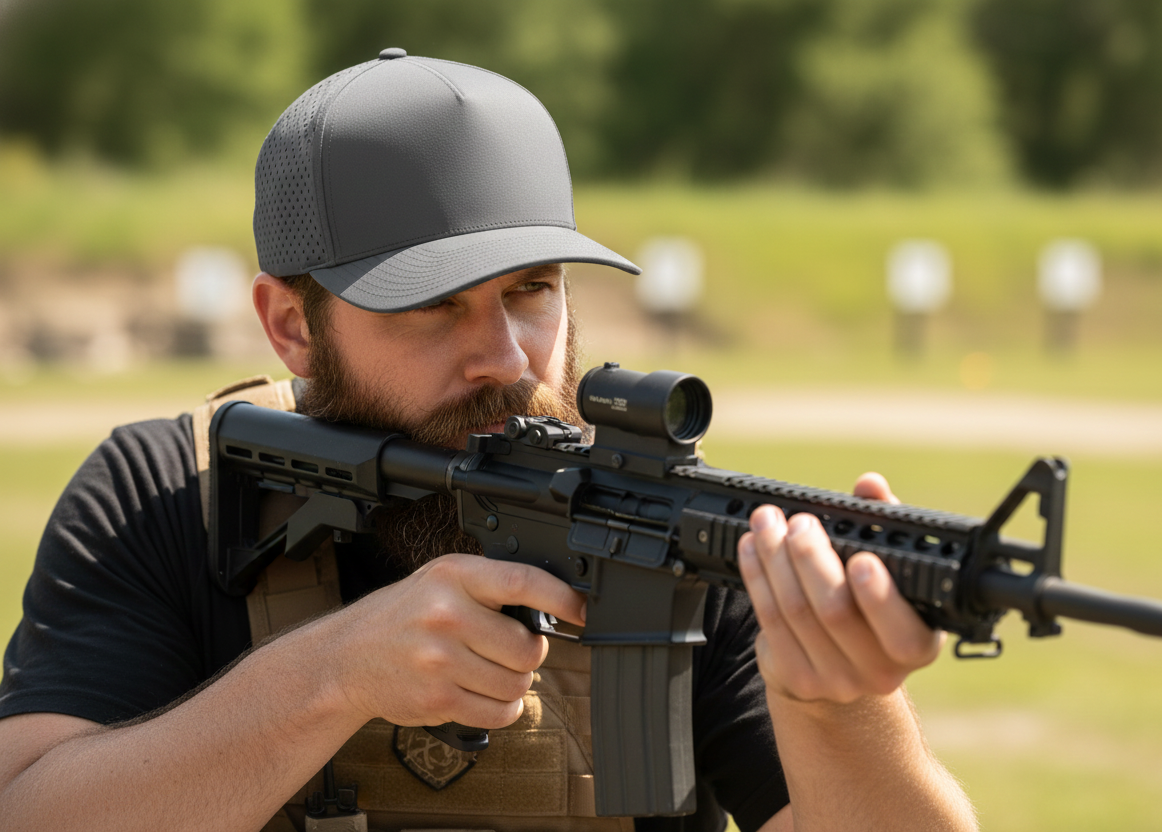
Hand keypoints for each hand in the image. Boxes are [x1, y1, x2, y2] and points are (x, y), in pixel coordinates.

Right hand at [328, 554, 585, 729]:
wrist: (346, 658)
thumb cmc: (402, 616)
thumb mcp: (439, 581)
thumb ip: (489, 587)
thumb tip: (553, 606)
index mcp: (453, 576)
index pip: (522, 582)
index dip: (562, 597)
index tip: (582, 609)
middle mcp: (447, 615)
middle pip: (527, 646)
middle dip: (528, 652)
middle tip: (509, 649)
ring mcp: (441, 659)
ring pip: (517, 683)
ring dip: (514, 683)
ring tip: (489, 671)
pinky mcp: (437, 698)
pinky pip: (499, 712)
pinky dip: (502, 708)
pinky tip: (484, 694)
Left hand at [737, 473, 943, 704]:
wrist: (840, 666)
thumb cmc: (868, 602)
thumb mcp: (887, 566)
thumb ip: (880, 523)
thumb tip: (871, 485)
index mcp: (916, 645)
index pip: (902, 632)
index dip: (879, 597)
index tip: (860, 559)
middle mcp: (881, 671)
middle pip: (835, 612)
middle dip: (811, 559)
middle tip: (799, 523)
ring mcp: (836, 680)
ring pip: (795, 612)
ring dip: (775, 559)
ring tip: (766, 523)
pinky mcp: (796, 677)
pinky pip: (769, 620)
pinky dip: (757, 577)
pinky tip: (751, 548)